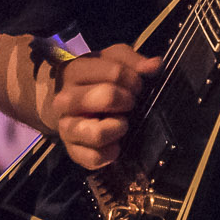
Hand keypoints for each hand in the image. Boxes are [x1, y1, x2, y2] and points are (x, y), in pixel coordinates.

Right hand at [37, 43, 159, 171]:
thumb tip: (154, 66)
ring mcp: (66, 127)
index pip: (115, 72)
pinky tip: (116, 143)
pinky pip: (95, 158)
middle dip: (127, 100)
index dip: (134, 80)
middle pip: (107, 97)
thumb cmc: (96, 80)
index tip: (136, 85)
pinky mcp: (72, 152)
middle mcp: (65, 100)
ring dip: (118, 128)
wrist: (68, 106)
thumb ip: (132, 60)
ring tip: (122, 123)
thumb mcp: (111, 61)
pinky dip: (111, 153)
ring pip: (97, 133)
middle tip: (130, 103)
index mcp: (74, 72)